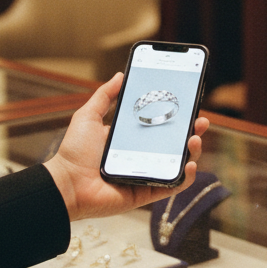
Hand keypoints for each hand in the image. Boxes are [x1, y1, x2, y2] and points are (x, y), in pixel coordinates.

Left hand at [43, 72, 208, 221]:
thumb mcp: (89, 116)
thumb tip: (120, 74)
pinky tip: (189, 164)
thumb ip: (105, 95)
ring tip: (194, 138)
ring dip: (192, 151)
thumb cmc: (73, 152)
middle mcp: (142, 156)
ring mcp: (146, 175)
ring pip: (178, 163)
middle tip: (200, 120)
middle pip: (175, 143)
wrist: (66, 183)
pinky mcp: (147, 192)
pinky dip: (185, 177)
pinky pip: (172, 186)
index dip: (176, 116)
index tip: (189, 103)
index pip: (160, 125)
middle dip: (192, 131)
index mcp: (131, 139)